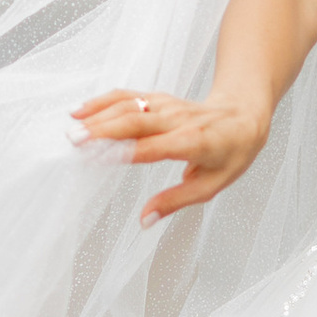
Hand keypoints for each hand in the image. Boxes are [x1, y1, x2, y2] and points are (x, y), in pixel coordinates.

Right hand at [72, 88, 268, 224]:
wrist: (245, 115)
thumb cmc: (230, 154)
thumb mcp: (211, 186)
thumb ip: (175, 201)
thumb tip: (144, 220)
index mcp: (193, 143)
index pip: (153, 147)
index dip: (124, 152)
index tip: (95, 160)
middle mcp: (178, 120)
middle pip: (135, 121)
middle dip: (102, 129)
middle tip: (74, 141)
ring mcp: (167, 105)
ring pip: (128, 105)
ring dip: (98, 114)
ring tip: (71, 126)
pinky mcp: (160, 98)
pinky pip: (129, 96)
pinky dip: (104, 101)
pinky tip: (82, 110)